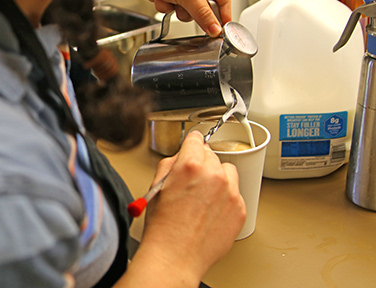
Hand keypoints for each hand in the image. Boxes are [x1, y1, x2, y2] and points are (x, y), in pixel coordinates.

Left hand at [96, 0, 231, 37]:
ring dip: (176, 9)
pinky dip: (165, 7)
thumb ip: (203, 14)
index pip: (224, 0)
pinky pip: (173, 10)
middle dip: (191, 11)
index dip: (222, 17)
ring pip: (187, 12)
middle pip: (204, 9)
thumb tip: (215, 28)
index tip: (221, 32)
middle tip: (183, 4)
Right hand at [120, 130, 245, 286]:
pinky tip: (210, 210)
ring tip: (203, 195)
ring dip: (217, 177)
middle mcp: (213, 175)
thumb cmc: (163, 227)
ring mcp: (230, 192)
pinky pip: (235, 192)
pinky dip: (225, 197)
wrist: (176, 256)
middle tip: (191, 179)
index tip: (193, 145)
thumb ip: (170, 164)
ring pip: (227, 171)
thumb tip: (180, 158)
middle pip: (211, 154)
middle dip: (201, 163)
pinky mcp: (239, 209)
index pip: (196, 139)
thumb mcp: (156, 186)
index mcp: (189, 165)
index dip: (191, 143)